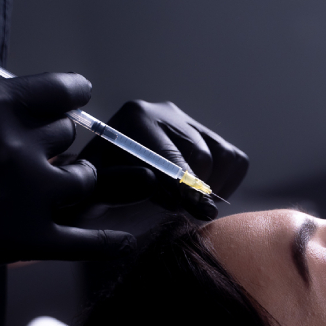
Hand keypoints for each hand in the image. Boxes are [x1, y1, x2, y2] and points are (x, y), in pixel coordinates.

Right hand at [0, 1, 135, 277]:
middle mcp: (20, 147)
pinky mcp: (28, 240)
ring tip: (72, 177)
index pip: (60, 91)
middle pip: (70, 134)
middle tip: (52, 145)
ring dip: (80, 177)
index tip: (77, 94)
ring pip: (83, 179)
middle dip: (63, 138)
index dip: (72, 92)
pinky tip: (125, 241)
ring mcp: (29, 196)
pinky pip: (82, 242)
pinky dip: (106, 243)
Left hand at [79, 100, 248, 219]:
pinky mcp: (207, 135)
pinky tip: (199, 195)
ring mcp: (189, 122)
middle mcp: (164, 112)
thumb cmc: (98, 194)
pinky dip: (226, 183)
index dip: (181, 190)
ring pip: (222, 158)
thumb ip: (113, 188)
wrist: (108, 187)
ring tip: (185, 204)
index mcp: (134, 118)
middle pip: (200, 158)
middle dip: (190, 192)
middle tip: (177, 212)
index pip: (169, 156)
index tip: (192, 213)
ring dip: (210, 188)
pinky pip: (235, 160)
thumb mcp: (90, 196)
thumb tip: (150, 179)